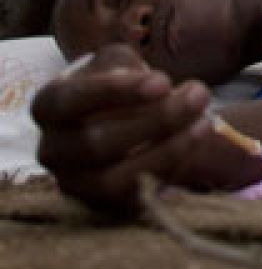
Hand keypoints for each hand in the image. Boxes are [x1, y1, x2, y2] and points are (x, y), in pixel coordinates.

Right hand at [32, 45, 210, 211]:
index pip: (71, 100)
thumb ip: (124, 66)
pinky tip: (194, 143)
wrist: (123, 120)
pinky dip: (169, 171)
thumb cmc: (120, 87)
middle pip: (97, 143)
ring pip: (114, 179)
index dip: (116, 91)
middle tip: (200, 94)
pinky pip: (134, 197)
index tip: (163, 81)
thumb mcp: (117, 63)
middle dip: (156, 119)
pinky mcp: (103, 205)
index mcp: (49, 106)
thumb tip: (149, 86)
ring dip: (167, 150)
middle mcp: (53, 150)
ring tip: (205, 122)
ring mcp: (75, 183)